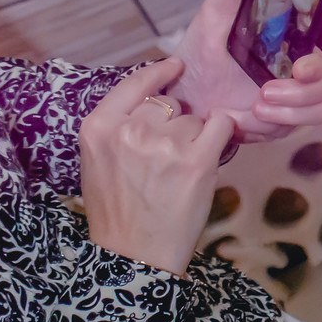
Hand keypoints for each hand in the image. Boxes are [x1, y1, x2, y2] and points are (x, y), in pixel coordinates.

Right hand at [80, 59, 234, 275]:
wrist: (134, 254)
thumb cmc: (119, 210)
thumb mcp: (99, 161)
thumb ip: (119, 126)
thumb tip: (158, 97)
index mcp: (98, 128)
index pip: (134, 83)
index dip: (158, 73)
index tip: (175, 66)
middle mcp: (130, 131)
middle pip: (169, 104)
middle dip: (175, 123)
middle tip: (169, 157)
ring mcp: (164, 145)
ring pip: (194, 119)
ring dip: (196, 138)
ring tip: (180, 170)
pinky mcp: (197, 160)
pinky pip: (221, 125)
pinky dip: (223, 135)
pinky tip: (212, 154)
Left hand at [167, 0, 321, 142]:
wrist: (179, 97)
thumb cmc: (197, 56)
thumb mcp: (212, 18)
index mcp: (286, 50)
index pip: (320, 58)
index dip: (317, 66)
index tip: (298, 68)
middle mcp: (293, 77)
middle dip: (300, 95)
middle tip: (263, 94)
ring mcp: (289, 104)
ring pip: (318, 112)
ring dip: (290, 114)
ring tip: (254, 109)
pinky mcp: (277, 126)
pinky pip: (292, 131)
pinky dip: (269, 127)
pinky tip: (243, 121)